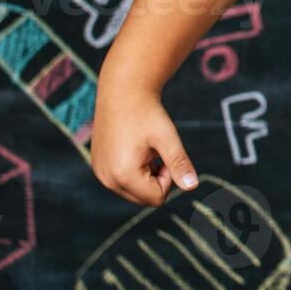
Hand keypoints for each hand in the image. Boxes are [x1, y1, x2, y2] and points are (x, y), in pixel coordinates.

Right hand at [91, 76, 199, 206]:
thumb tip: (192, 186)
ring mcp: (100, 174)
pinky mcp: (98, 167)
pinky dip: (132, 169)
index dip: (168, 177)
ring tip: (143, 148)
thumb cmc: (147, 112)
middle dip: (156, 179)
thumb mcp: (167, 137)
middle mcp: (107, 179)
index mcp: (123, 175)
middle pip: (144, 198)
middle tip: (155, 151)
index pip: (157, 198)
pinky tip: (132, 147)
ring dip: (144, 174)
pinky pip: (121, 180)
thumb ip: (179, 164)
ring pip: (133, 191)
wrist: (122, 91)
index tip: (164, 154)